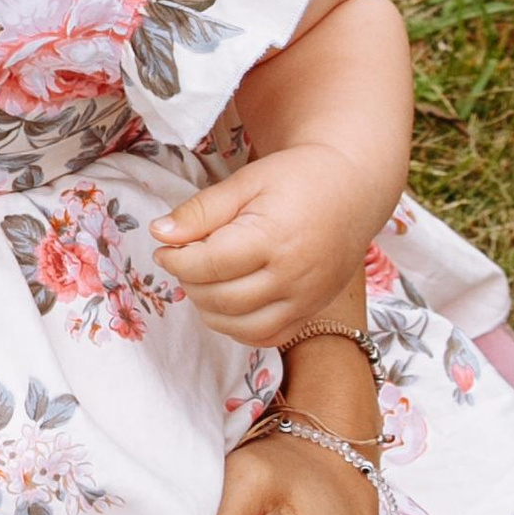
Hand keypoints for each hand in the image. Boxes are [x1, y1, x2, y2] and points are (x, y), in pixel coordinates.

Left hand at [152, 143, 384, 341]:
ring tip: (204, 280)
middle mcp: (293, 276)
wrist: (353, 187)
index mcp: (273, 239)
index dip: (175, 259)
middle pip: (219, 299)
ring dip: (209, 309)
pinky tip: (227, 302)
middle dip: (189, 282)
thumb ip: (201, 210)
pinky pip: (267, 336)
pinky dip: (238, 328)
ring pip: (239, 326)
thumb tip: (160, 232)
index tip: (166, 248)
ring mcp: (306, 299)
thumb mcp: (246, 181)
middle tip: (184, 260)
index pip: (207, 265)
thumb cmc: (298, 177)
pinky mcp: (312, 310)